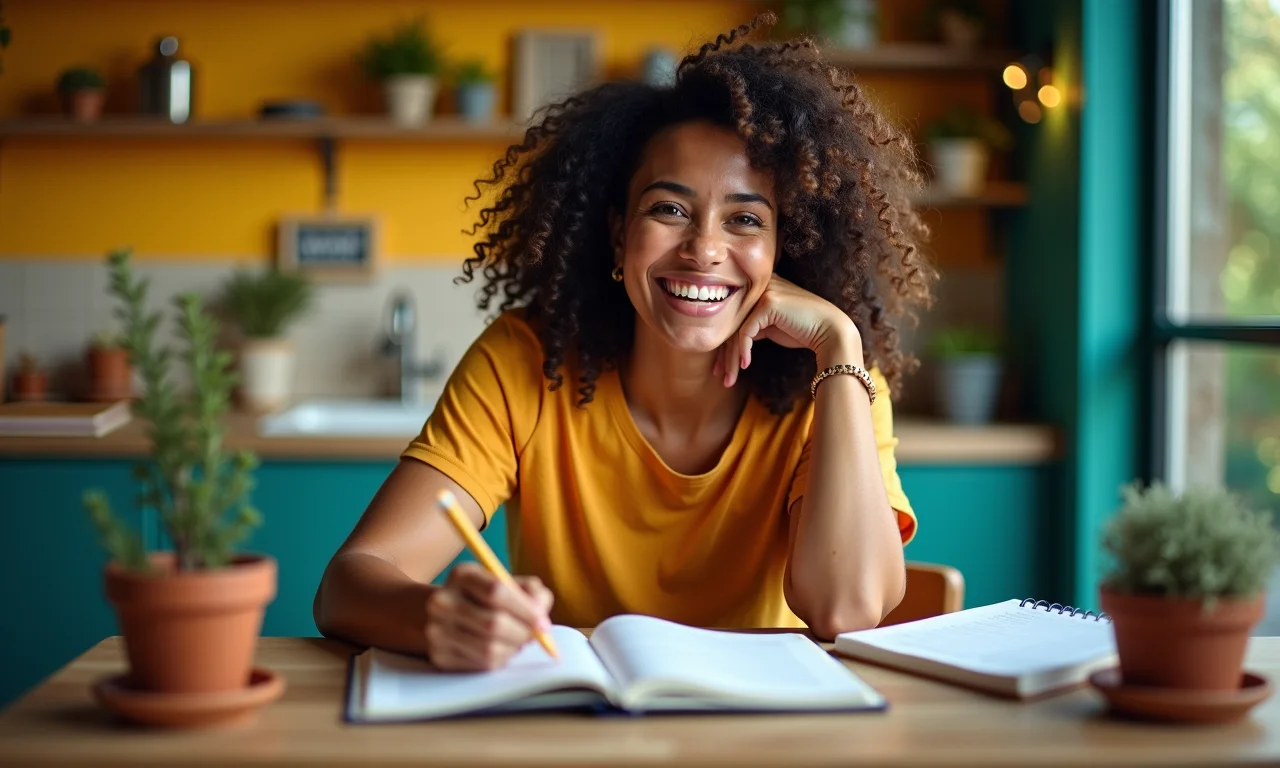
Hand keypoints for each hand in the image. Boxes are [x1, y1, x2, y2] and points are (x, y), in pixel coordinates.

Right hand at [424, 562, 554, 670]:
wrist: (445, 615)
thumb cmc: (486, 598)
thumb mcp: (507, 583)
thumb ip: (531, 591)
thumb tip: (541, 614)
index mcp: (462, 575)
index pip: (495, 591)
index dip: (525, 609)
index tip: (543, 622)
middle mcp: (443, 601)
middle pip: (493, 623)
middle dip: (522, 633)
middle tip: (535, 636)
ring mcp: (436, 630)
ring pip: (489, 648)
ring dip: (513, 648)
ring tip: (518, 642)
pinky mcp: (439, 656)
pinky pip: (482, 664)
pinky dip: (500, 660)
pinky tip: (501, 649)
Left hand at [714, 274, 861, 386]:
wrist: (831, 331)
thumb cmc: (803, 331)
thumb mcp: (771, 326)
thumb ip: (752, 326)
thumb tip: (726, 343)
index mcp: (759, 287)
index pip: (733, 317)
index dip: (724, 343)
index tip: (719, 367)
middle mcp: (759, 284)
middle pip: (731, 322)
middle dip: (724, 353)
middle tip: (720, 376)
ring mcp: (764, 291)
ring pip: (736, 328)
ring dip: (731, 358)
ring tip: (730, 380)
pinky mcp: (768, 302)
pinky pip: (746, 331)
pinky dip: (743, 350)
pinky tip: (746, 365)